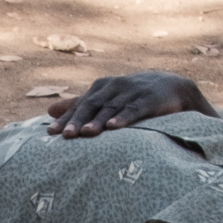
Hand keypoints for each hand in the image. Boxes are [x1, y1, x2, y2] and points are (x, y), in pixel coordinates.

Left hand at [41, 72, 212, 138]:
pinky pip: (134, 110)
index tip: (51, 132)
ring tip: (86, 133)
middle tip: (65, 136)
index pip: (80, 104)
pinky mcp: (149, 100)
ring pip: (111, 108)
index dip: (66, 118)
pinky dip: (124, 118)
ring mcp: (132, 92)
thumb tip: (49, 111)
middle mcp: (114, 87)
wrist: (173, 87)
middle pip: (92, 105)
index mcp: (101, 87)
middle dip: (78, 120)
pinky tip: (114, 127)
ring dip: (98, 121)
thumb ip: (79, 103)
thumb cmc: (133, 95)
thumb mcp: (105, 97)